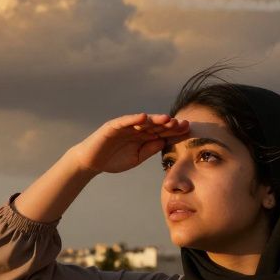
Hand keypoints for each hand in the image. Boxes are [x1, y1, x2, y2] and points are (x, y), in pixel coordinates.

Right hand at [71, 113, 189, 174]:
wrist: (92, 162)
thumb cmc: (114, 160)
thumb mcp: (136, 158)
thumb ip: (149, 149)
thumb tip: (164, 142)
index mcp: (143, 136)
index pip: (161, 131)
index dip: (174, 131)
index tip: (188, 130)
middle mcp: (136, 128)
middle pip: (155, 124)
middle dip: (169, 124)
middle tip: (183, 124)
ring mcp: (125, 125)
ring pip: (143, 121)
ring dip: (155, 119)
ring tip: (168, 119)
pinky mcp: (113, 126)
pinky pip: (125, 121)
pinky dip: (134, 118)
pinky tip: (144, 117)